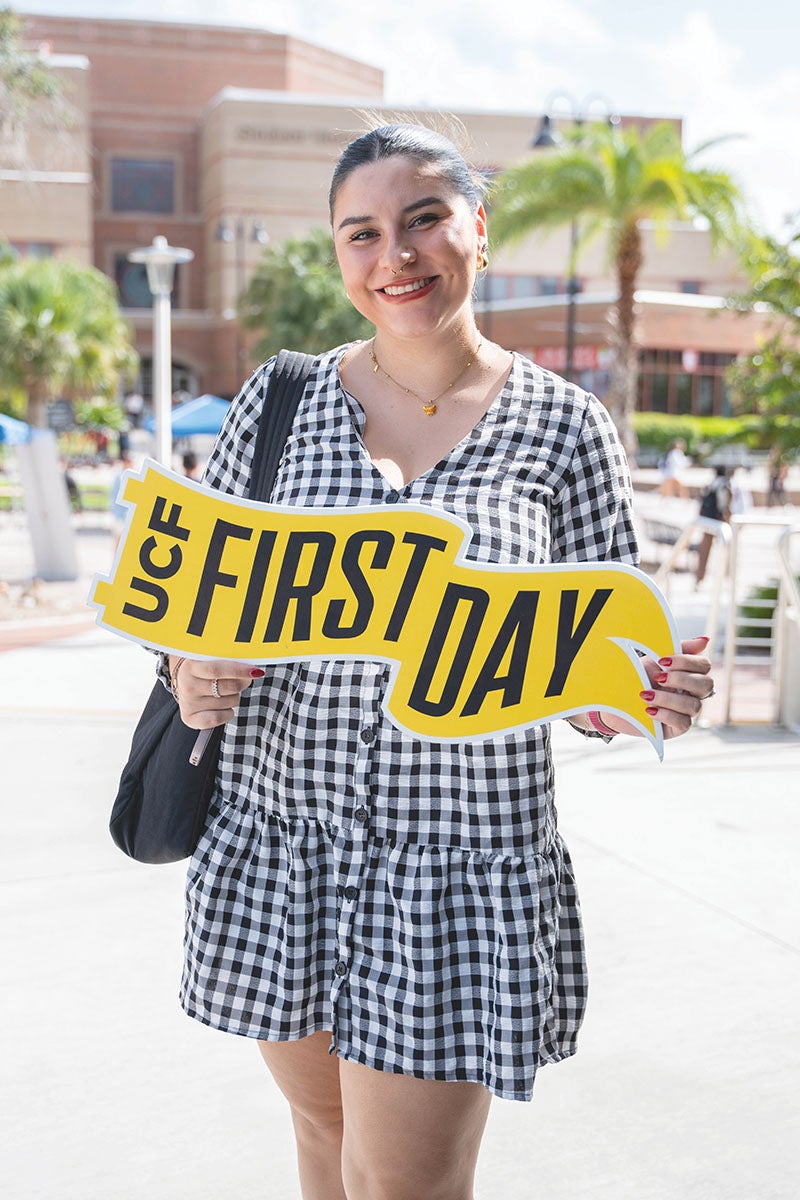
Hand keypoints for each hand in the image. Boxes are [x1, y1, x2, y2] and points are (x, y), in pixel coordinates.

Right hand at [168, 656, 263, 729]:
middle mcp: (188, 685)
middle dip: (242, 683)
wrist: (184, 684)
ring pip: (229, 702)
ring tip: (224, 692)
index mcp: (191, 666)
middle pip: (228, 687)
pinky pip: (219, 718)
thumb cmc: (205, 671)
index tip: (256, 671)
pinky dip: (227, 712)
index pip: (217, 669)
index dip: (239, 670)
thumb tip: (253, 670)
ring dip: (234, 697)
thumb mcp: (213, 660)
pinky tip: (222, 706)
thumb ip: (230, 662)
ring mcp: (188, 703)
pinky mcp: (190, 719)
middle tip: (243, 679)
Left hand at [598, 636, 713, 740]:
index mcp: (690, 673)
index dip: (687, 662)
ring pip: (694, 705)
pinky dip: (666, 714)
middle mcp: (693, 693)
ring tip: (646, 695)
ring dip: (668, 698)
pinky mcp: (677, 727)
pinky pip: (684, 723)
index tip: (662, 661)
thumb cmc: (638, 677)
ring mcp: (687, 711)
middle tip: (658, 677)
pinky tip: (649, 710)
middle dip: (681, 679)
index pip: (704, 665)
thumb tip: (704, 640)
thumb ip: (679, 649)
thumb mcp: (654, 660)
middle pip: (706, 685)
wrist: (616, 699)